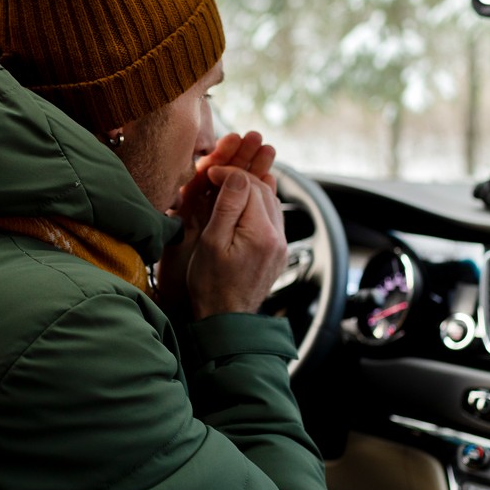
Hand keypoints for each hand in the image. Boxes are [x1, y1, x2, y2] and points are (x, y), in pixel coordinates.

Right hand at [186, 167, 286, 318]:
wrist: (225, 318)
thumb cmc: (211, 284)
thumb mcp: (211, 242)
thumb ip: (227, 206)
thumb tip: (237, 176)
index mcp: (261, 233)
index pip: (250, 185)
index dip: (229, 173)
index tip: (209, 172)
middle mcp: (277, 237)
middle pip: (263, 190)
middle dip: (240, 178)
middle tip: (215, 175)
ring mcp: (280, 245)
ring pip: (270, 201)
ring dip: (250, 189)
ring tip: (226, 187)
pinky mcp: (278, 251)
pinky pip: (272, 217)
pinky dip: (257, 205)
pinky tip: (242, 205)